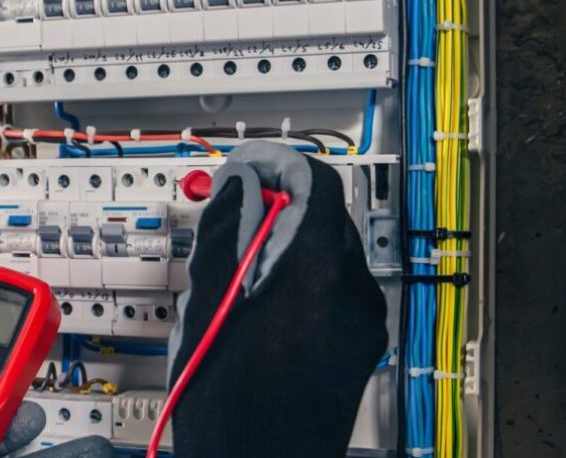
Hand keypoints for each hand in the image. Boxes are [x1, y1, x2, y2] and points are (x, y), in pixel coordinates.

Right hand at [167, 141, 387, 457]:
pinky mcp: (358, 341)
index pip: (313, 180)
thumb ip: (223, 232)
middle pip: (323, 210)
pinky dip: (301, 271)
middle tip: (233, 210)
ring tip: (239, 263)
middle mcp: (351, 292)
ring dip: (287, 237)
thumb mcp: (207, 306)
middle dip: (277, 200)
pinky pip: (334, 282)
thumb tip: (235, 186)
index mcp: (317, 274)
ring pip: (328, 245)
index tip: (244, 167)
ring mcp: (361, 320)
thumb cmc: (230, 404)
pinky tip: (262, 297)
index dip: (275, 163)